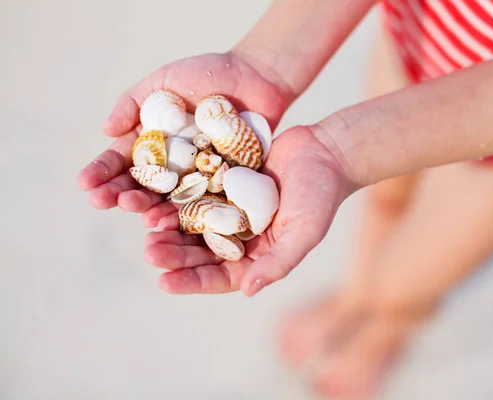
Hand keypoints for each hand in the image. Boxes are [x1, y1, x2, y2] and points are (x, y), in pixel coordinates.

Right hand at [78, 51, 292, 214]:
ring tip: (137, 212)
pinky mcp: (225, 184)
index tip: (85, 183)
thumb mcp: (162, 82)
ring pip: (170, 200)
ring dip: (150, 208)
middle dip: (121, 194)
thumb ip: (132, 104)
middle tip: (104, 201)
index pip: (121, 162)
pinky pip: (207, 202)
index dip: (102, 172)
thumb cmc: (206, 74)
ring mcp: (197, 177)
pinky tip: (173, 219)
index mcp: (152, 144)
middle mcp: (171, 166)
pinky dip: (190, 213)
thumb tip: (105, 132)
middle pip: (142, 186)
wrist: (255, 77)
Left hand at [143, 126, 354, 295]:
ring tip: (147, 227)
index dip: (192, 282)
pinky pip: (196, 192)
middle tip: (149, 252)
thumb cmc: (322, 194)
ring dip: (170, 228)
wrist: (325, 151)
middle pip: (201, 252)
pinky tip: (158, 195)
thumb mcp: (305, 231)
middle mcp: (241, 236)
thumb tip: (247, 291)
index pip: (221, 277)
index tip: (164, 283)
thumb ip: (279, 261)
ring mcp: (231, 209)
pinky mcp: (224, 183)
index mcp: (259, 255)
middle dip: (174, 255)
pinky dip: (177, 196)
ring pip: (193, 224)